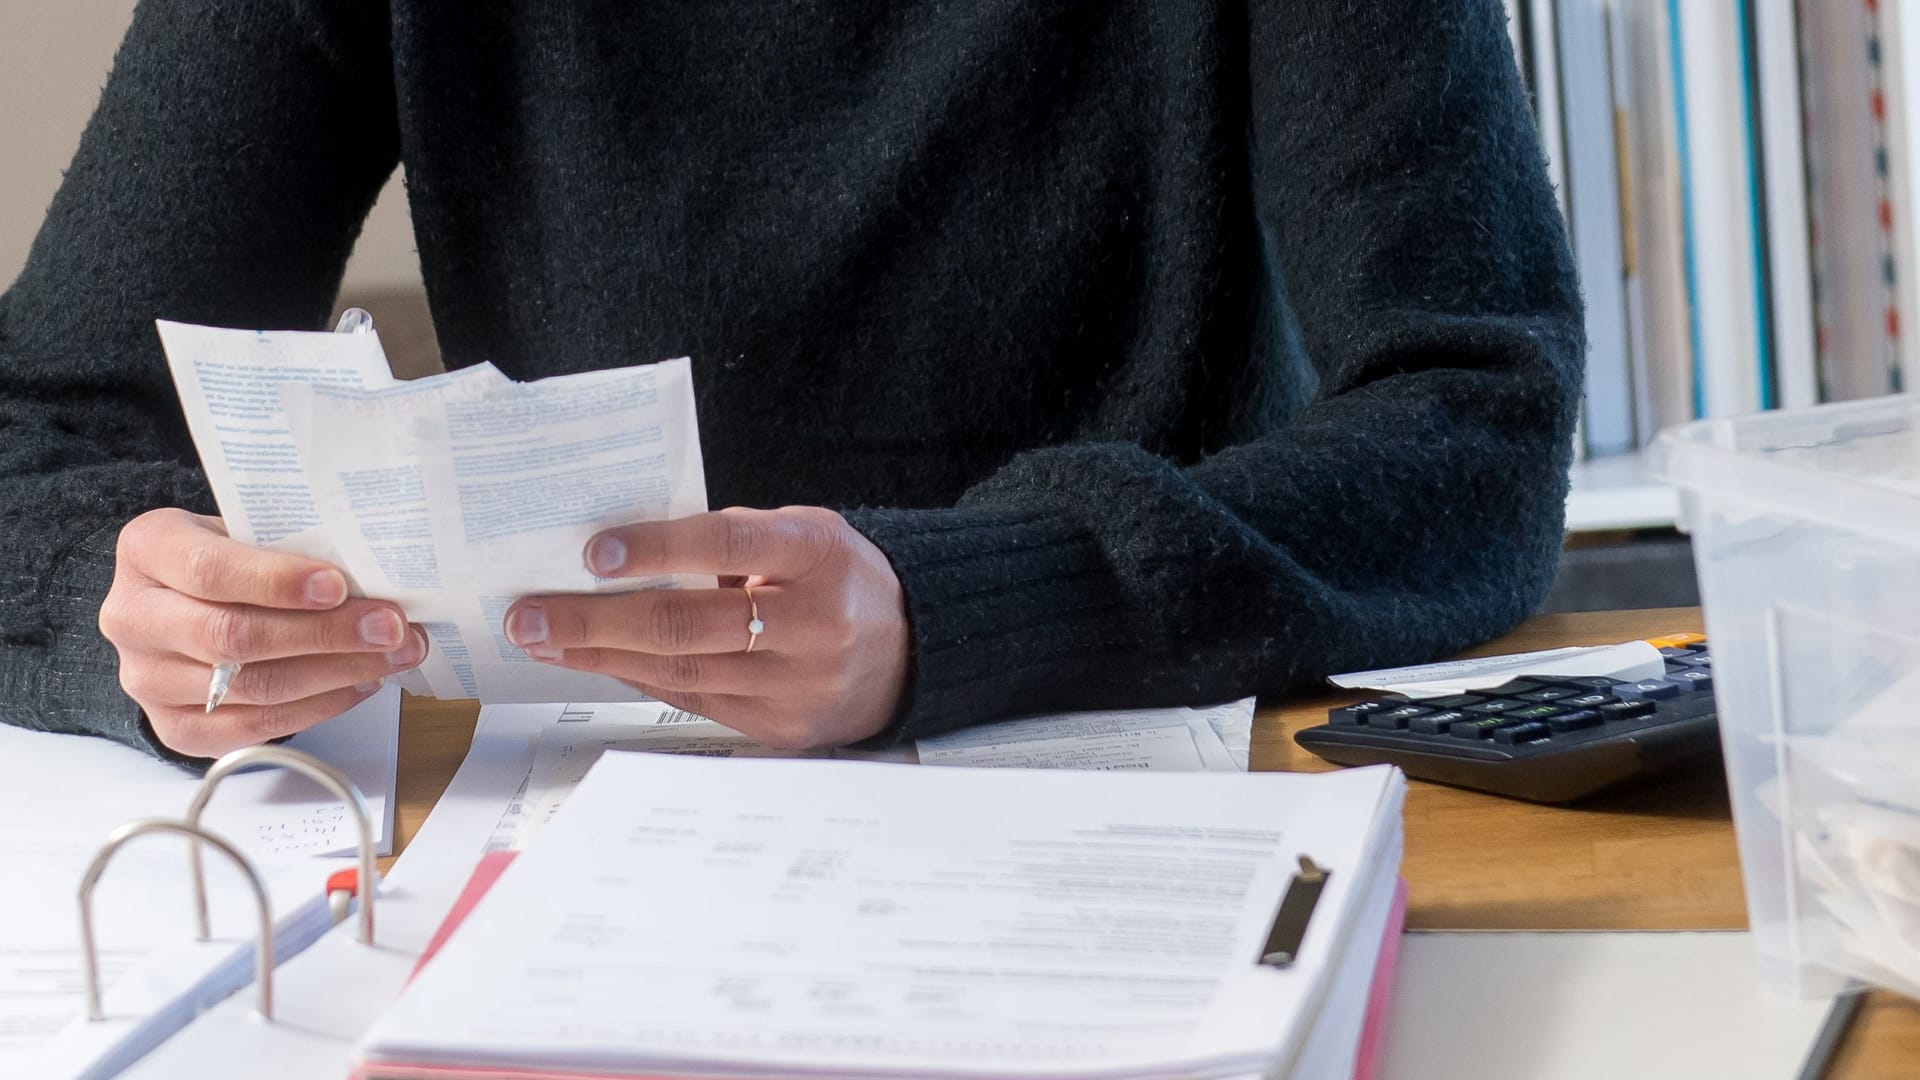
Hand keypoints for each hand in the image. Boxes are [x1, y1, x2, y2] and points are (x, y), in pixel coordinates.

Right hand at [99, 508, 428, 756]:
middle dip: (325, 634)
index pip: (210, 571)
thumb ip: (291, 546)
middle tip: (389, 628)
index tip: (339, 586)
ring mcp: (148, 680)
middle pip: (233, 636)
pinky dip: (318, 707)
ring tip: (391, 656)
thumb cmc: (231, 559)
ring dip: (336, 674)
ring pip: (251, 688)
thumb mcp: (247, 531)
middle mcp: (134, 618)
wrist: (185, 602)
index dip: (278, 582)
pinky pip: (253, 728)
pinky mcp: (175, 727)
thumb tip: (373, 577)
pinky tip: (359, 684)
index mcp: (147, 551)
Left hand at [503, 507, 909, 748]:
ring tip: (544, 640)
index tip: (594, 553)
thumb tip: (630, 551)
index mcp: (818, 557)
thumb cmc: (839, 579)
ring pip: (680, 671)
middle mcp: (811, 626)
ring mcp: (796, 686)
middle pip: (687, 624)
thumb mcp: (804, 533)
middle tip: (530, 615)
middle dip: (596, 620)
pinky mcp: (780, 727)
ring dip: (599, 655)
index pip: (730, 546)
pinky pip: (692, 700)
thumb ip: (733, 537)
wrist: (910, 653)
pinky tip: (596, 662)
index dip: (659, 548)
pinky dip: (637, 677)